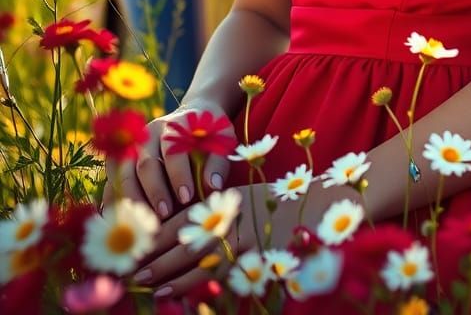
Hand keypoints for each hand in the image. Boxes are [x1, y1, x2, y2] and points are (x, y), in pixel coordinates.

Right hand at [100, 100, 234, 218]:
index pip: (173, 151)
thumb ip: (218, 163)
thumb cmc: (209, 135)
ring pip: (124, 173)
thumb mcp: (221, 142)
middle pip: (145, 164)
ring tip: (144, 221)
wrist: (192, 115)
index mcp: (176, 126)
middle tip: (165, 214)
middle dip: (155, 191)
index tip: (187, 197)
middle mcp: (149, 133)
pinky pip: (111, 180)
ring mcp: (131, 145)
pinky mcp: (120, 158)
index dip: (179, 175)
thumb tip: (213, 186)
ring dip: (133, 199)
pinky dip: (114, 199)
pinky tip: (121, 219)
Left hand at [131, 179, 365, 298]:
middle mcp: (232, 219)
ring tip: (146, 283)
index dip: (155, 232)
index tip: (133, 244)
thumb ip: (216, 210)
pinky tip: (174, 292)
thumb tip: (177, 227)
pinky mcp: (254, 260)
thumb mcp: (244, 199)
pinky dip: (192, 285)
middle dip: (154, 255)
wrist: (320, 209)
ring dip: (168, 273)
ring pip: (196, 261)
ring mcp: (243, 241)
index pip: (182, 217)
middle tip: (129, 269)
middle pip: (183, 240)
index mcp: (226, 201)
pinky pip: (217, 276)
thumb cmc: (279, 203)